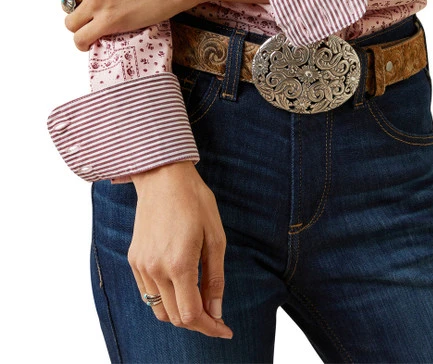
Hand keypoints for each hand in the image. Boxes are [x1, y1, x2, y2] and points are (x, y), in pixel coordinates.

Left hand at [54, 0, 268, 50]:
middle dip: (78, 10)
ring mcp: (97, 3)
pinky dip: (82, 43)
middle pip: (66, 5)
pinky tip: (90, 43)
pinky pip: (82, 38)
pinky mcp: (109, 22)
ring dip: (80, 28)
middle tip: (95, 13)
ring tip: (94, 29)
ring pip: (71, 24)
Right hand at [128, 161, 232, 338]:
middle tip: (216, 316)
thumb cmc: (195, 202)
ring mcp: (141, 265)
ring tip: (200, 301)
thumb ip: (214, 278)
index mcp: (178, 264)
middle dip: (198, 323)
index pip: (191, 315)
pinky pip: (148, 292)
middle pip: (174, 317)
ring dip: (180, 312)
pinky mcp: (134, 259)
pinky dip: (165, 298)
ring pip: (158, 309)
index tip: (225, 329)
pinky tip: (181, 285)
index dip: (210, 327)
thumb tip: (216, 310)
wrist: (163, 177)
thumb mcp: (215, 238)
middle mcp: (155, 269)